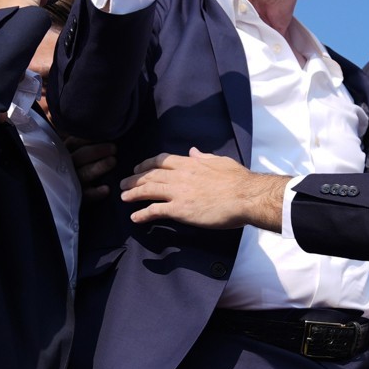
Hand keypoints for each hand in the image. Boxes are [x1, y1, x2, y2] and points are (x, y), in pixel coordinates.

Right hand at [66, 139, 115, 201]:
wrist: (70, 191)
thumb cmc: (81, 163)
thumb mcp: (78, 150)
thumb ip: (84, 141)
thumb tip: (94, 126)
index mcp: (65, 151)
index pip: (74, 142)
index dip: (88, 138)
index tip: (104, 135)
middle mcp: (66, 166)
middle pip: (80, 157)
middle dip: (97, 151)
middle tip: (114, 148)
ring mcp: (71, 181)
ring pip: (83, 174)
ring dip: (99, 167)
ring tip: (113, 161)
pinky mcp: (77, 196)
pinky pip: (86, 195)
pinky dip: (96, 193)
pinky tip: (107, 189)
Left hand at [120, 147, 285, 229]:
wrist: (246, 196)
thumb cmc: (238, 180)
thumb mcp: (220, 161)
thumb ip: (204, 157)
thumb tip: (193, 151)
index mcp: (190, 163)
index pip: (161, 160)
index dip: (147, 164)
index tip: (139, 167)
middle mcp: (180, 175)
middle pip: (150, 175)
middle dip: (134, 179)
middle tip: (124, 183)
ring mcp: (178, 192)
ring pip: (148, 190)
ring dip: (133, 193)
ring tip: (123, 197)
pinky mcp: (180, 210)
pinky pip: (155, 210)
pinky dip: (142, 214)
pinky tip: (134, 218)